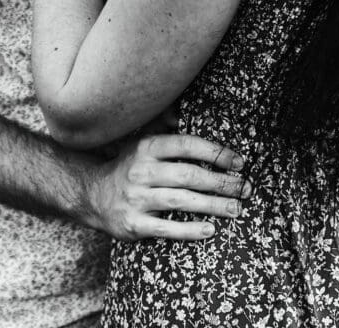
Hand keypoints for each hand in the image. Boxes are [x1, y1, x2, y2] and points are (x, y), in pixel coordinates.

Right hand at [83, 134, 250, 240]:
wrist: (93, 196)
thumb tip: (185, 109)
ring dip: (214, 205)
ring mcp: (137, 198)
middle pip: (189, 175)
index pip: (186, 144)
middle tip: (245, 188)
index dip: (215, 152)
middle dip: (222, 182)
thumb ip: (164, 125)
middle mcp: (141, 171)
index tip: (238, 161)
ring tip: (236, 208)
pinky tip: (211, 229)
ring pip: (182, 201)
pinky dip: (190, 230)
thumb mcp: (141, 141)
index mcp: (147, 147)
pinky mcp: (134, 224)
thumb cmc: (128, 166)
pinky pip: (167, 228)